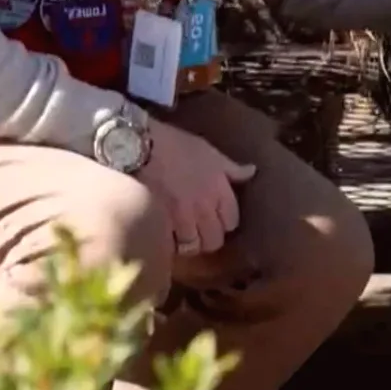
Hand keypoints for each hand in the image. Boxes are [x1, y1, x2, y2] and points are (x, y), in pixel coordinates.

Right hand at [136, 120, 256, 255]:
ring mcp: (182, 216)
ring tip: (180, 236)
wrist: (138, 145)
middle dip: (207, 238)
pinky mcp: (161, 223)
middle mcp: (205, 206)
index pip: (231, 221)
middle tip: (198, 231)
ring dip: (188, 243)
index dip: (223, 222)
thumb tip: (252, 171)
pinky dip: (169, 244)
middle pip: (214, 239)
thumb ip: (231, 167)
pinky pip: (170, 245)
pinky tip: (165, 235)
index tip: (214, 218)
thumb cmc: (174, 144)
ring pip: (193, 246)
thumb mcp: (207, 150)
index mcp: (219, 188)